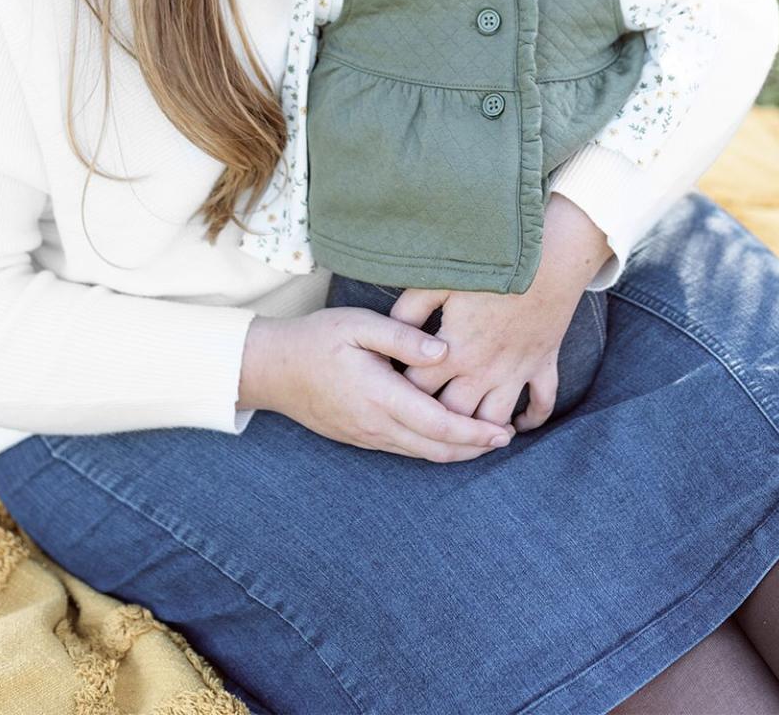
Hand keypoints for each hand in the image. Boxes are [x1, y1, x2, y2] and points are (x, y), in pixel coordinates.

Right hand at [238, 306, 513, 461]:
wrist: (272, 368)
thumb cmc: (317, 339)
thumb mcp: (358, 324)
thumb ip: (402, 337)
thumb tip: (444, 352)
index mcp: (379, 395)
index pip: (437, 423)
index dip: (474, 433)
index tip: (503, 431)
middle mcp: (376, 424)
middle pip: (435, 448)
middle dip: (474, 448)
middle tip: (506, 437)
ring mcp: (366, 435)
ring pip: (420, 454)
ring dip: (455, 451)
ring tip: (485, 439)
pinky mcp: (360, 438)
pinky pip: (404, 450)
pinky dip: (432, 447)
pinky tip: (446, 436)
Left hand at [392, 195, 611, 432]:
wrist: (549, 260)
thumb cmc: (491, 267)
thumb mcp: (440, 282)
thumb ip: (409, 310)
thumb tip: (387, 331)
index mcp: (454, 351)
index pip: (417, 389)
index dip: (401, 392)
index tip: (392, 392)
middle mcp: (483, 370)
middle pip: (453, 415)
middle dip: (437, 422)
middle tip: (424, 422)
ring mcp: (516, 371)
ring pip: (496, 421)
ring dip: (483, 433)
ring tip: (468, 437)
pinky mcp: (543, 364)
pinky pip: (542, 403)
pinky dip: (533, 419)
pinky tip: (518, 425)